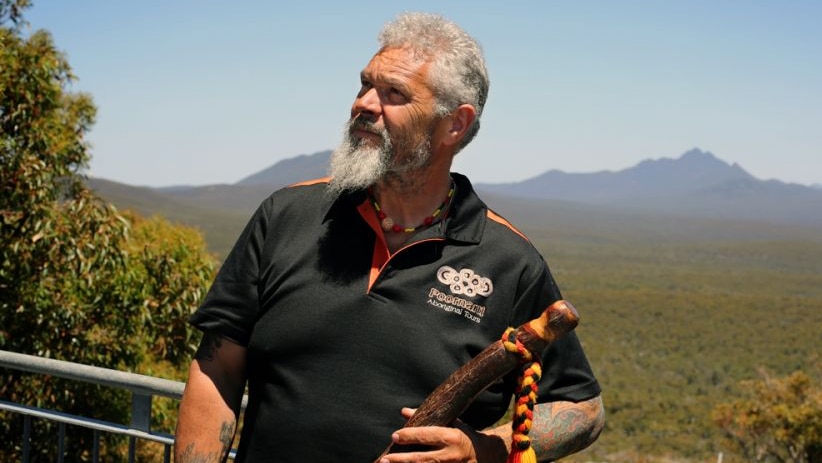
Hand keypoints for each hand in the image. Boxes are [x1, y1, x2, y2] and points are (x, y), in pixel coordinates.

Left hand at [378, 408, 506, 462]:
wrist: (487, 455)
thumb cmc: (464, 435)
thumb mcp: (450, 423)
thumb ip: (427, 419)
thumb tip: (404, 412)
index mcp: (451, 437)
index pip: (426, 436)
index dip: (409, 436)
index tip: (394, 436)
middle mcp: (451, 455)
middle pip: (422, 459)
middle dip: (401, 460)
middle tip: (385, 458)